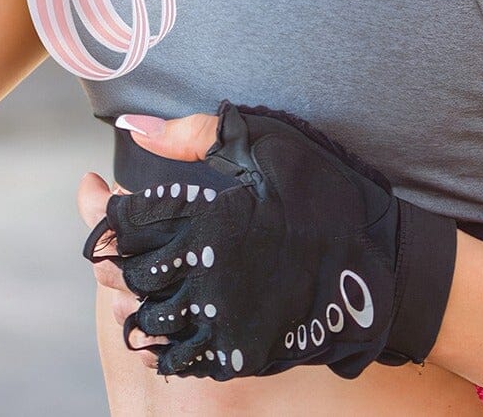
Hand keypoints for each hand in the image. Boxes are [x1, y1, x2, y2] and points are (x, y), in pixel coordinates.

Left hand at [78, 102, 459, 380]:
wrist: (384, 265)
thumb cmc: (327, 192)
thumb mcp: (266, 145)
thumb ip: (194, 135)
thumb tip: (133, 125)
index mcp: (209, 220)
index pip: (128, 223)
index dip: (105, 209)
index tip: (98, 195)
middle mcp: (208, 275)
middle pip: (130, 274)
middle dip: (117, 255)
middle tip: (116, 241)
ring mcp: (225, 319)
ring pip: (151, 321)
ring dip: (139, 298)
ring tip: (143, 277)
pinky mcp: (243, 352)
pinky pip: (184, 358)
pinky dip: (168, 341)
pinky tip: (174, 317)